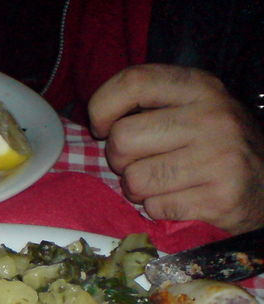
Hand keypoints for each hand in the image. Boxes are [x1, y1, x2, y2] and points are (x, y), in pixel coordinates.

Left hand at [88, 64, 263, 233]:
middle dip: (119, 159)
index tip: (102, 127)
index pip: (133, 81)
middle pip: (122, 138)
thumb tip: (95, 118)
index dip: (102, 107)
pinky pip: (154, 208)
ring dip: (137, 189)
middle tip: (140, 162)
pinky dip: (159, 209)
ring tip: (161, 183)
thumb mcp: (192, 108)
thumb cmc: (215, 145)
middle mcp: (212, 117)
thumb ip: (150, 105)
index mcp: (200, 87)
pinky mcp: (219, 198)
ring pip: (134, 180)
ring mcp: (219, 158)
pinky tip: (181, 200)